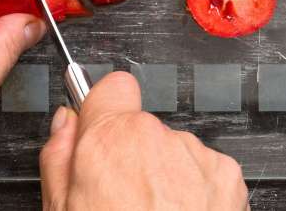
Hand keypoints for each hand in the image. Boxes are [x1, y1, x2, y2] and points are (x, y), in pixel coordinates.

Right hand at [40, 72, 249, 210]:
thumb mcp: (61, 210)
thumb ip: (59, 157)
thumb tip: (65, 125)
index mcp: (110, 141)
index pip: (112, 86)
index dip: (103, 109)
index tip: (101, 126)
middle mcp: (156, 139)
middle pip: (141, 126)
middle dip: (132, 154)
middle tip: (123, 198)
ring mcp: (195, 155)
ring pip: (172, 148)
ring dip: (165, 174)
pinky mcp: (226, 174)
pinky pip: (203, 167)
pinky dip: (195, 188)